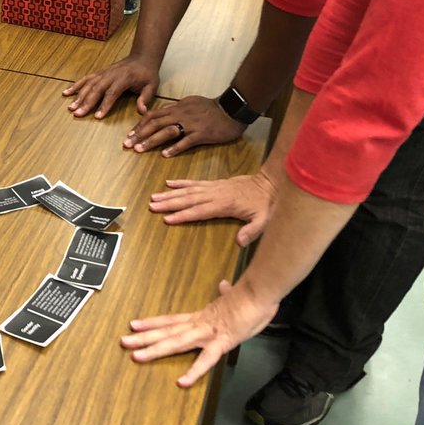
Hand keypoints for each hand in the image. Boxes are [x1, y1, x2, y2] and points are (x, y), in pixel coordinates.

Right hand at [63, 56, 158, 119]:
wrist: (142, 57)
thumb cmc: (147, 73)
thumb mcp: (152, 86)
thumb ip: (145, 98)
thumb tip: (141, 111)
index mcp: (124, 78)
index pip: (112, 92)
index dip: (104, 104)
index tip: (97, 116)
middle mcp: (111, 75)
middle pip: (96, 89)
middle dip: (86, 102)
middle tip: (77, 113)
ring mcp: (103, 73)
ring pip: (89, 84)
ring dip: (79, 96)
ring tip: (71, 107)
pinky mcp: (99, 73)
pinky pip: (86, 79)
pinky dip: (75, 85)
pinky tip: (66, 93)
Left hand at [120, 278, 279, 386]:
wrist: (259, 293)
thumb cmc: (251, 298)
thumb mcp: (236, 298)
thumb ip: (227, 294)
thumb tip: (224, 286)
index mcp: (202, 317)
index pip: (171, 320)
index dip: (152, 323)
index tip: (135, 325)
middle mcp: (199, 324)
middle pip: (167, 331)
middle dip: (144, 338)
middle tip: (123, 341)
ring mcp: (208, 333)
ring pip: (176, 342)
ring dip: (155, 349)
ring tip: (136, 356)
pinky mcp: (221, 342)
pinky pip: (206, 360)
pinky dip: (194, 371)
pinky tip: (181, 382)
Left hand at [126, 95, 244, 156]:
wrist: (231, 110)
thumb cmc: (211, 107)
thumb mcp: (190, 102)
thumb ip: (175, 107)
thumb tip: (161, 111)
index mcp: (177, 107)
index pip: (153, 115)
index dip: (140, 125)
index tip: (130, 135)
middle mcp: (181, 114)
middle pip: (155, 124)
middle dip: (139, 134)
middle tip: (127, 144)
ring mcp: (191, 124)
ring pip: (167, 132)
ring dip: (151, 141)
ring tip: (139, 150)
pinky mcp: (201, 134)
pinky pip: (186, 141)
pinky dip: (175, 148)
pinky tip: (165, 154)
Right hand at [148, 170, 276, 245]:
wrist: (271, 183)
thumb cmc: (267, 203)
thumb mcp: (265, 219)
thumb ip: (253, 230)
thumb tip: (240, 242)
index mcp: (224, 205)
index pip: (199, 211)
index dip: (183, 215)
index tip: (167, 219)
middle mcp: (216, 194)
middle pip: (188, 199)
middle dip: (169, 203)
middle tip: (152, 206)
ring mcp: (214, 187)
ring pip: (188, 190)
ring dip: (170, 194)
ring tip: (154, 197)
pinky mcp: (215, 183)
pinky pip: (194, 182)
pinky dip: (181, 182)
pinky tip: (169, 183)